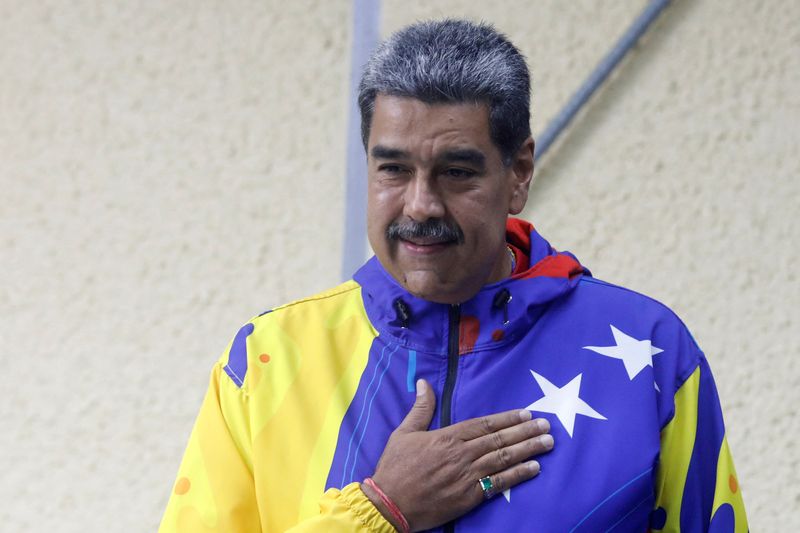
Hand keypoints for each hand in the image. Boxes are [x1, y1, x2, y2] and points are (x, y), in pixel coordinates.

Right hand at [362, 379, 552, 531]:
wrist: (390, 503)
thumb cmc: (395, 467)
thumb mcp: (404, 432)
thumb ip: (420, 408)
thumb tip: (423, 382)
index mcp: (448, 436)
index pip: (485, 424)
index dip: (508, 418)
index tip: (526, 413)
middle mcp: (462, 453)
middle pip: (500, 439)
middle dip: (526, 431)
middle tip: (547, 425)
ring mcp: (468, 475)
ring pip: (504, 458)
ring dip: (529, 449)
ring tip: (548, 443)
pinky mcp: (470, 496)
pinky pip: (500, 483)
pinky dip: (518, 475)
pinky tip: (535, 468)